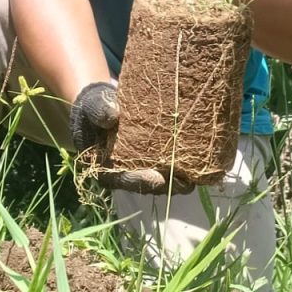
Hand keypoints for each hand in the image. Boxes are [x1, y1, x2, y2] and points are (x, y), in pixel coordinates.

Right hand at [69, 83, 194, 194]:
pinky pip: (166, 168)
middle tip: (186, 183)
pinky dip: (180, 167)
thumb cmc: (94, 108)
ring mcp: (138, 169)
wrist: (101, 106)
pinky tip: (197, 163)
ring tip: (197, 177)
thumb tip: (112, 116)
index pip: (124, 179)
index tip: (157, 178)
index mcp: (105, 168)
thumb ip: (100, 111)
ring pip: (160, 180)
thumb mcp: (93, 106)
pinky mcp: (150, 160)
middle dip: (167, 185)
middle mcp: (123, 174)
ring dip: (177, 180)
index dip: (141, 180)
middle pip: (147, 185)